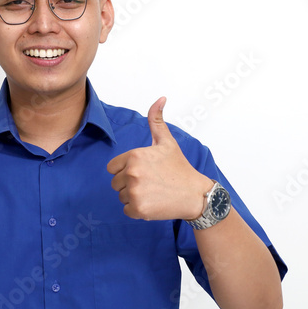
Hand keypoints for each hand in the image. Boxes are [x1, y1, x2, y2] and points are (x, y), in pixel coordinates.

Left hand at [106, 97, 211, 220]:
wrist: (195, 195)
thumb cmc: (179, 168)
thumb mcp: (167, 142)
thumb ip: (156, 120)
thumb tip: (160, 98)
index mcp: (134, 156)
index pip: (112, 168)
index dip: (125, 170)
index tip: (143, 172)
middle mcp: (132, 173)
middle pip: (115, 183)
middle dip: (129, 184)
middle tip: (150, 183)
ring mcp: (134, 192)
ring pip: (121, 197)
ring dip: (133, 197)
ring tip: (153, 192)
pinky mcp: (138, 209)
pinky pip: (126, 210)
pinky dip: (137, 210)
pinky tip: (153, 203)